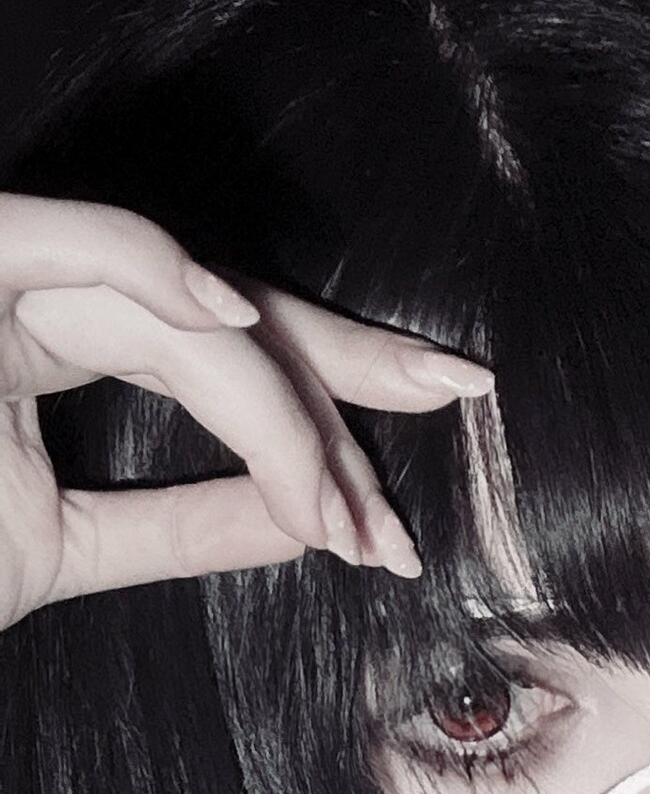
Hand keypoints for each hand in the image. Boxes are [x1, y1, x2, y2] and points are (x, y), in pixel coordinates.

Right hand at [0, 192, 494, 627]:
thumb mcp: (64, 547)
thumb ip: (180, 525)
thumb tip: (306, 521)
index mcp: (55, 349)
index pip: (219, 364)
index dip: (317, 432)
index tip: (389, 527)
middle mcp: (38, 300)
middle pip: (227, 319)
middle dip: (349, 369)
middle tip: (459, 390)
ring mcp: (4, 277)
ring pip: (184, 313)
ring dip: (281, 406)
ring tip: (349, 502)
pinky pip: (70, 245)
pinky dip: (151, 267)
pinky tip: (235, 318)